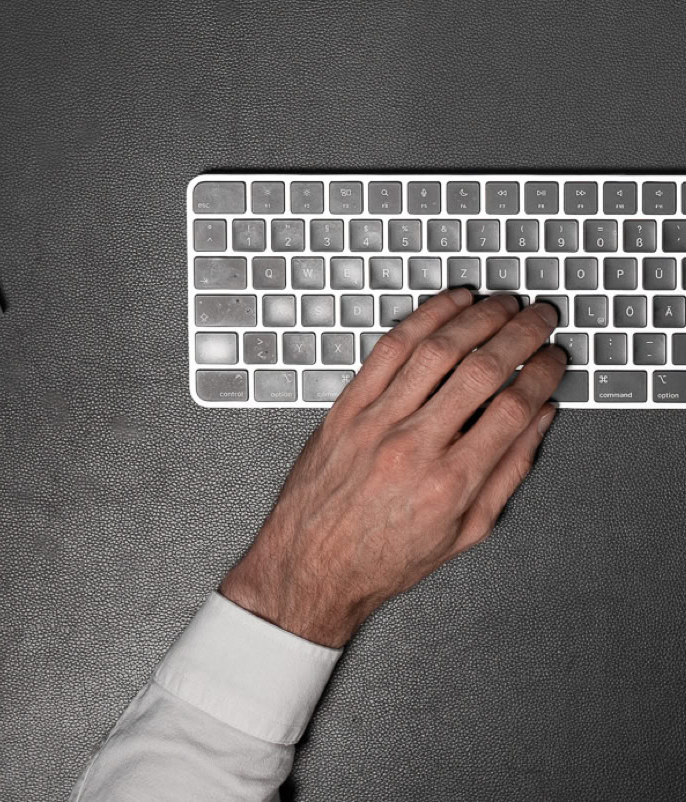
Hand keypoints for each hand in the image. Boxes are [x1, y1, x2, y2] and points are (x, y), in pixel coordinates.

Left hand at [219, 289, 565, 647]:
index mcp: (450, 483)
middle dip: (520, 336)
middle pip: (481, 371)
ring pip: (437, 350)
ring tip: (504, 303)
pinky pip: (389, 348)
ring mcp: (377, 421)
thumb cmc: (385, 556)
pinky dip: (423, 318)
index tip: (555, 358)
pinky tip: (449, 304)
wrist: (313, 564)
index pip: (513, 409)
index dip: (543, 374)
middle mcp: (415, 446)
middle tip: (541, 318)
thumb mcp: (465, 533)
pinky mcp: (348, 405)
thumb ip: (508, 473)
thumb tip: (540, 421)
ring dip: (477, 318)